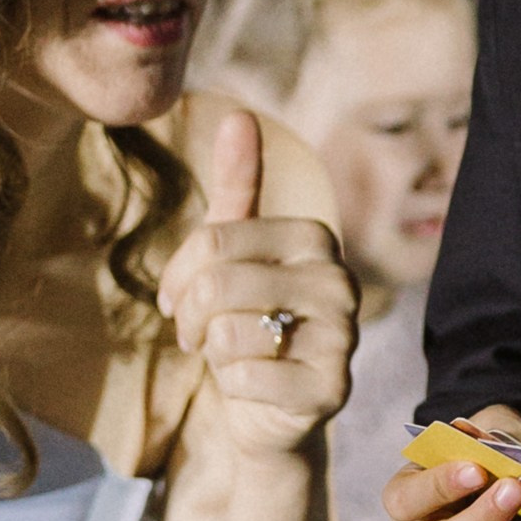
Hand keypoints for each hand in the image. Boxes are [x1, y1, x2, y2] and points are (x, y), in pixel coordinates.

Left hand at [157, 111, 356, 461]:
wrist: (268, 406)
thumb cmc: (246, 317)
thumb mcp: (233, 250)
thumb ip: (238, 183)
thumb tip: (238, 114)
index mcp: (315, 237)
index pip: (213, 241)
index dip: (178, 275)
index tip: (177, 297)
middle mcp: (339, 281)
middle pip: (217, 285)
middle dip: (189, 317)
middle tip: (196, 334)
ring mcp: (343, 338)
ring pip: (227, 333)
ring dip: (211, 352)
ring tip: (228, 355)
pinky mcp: (332, 390)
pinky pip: (244, 380)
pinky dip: (231, 387)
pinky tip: (251, 386)